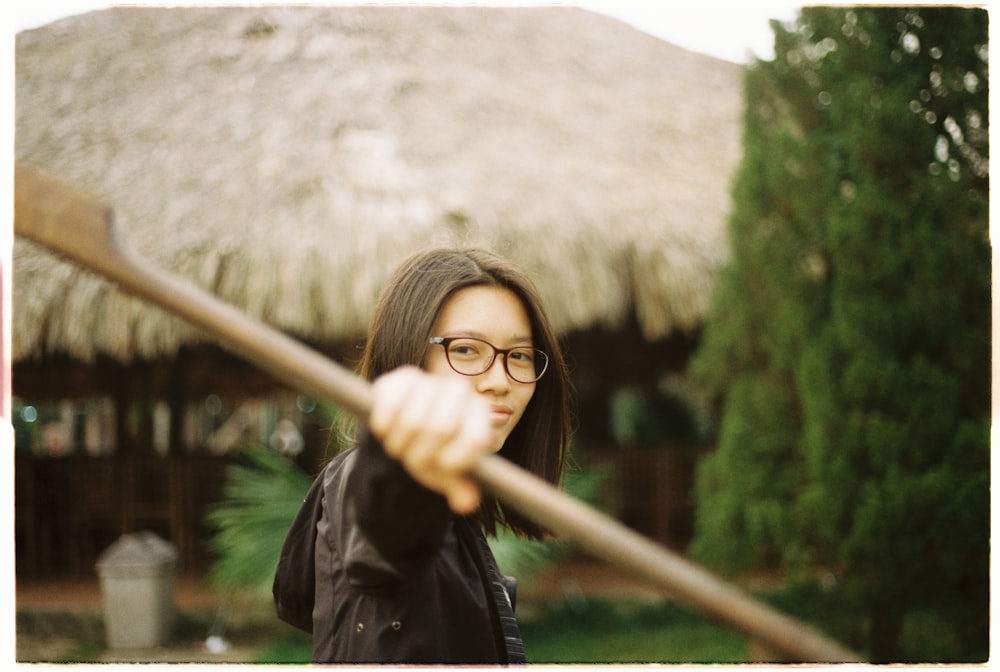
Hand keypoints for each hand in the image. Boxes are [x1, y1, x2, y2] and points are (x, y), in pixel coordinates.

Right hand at [368, 366, 493, 514]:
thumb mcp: (449, 471)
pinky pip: (390, 405)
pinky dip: (384, 426)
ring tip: (399, 450)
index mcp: (479, 414)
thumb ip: (459, 487)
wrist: (410, 423)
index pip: (474, 438)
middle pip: (439, 429)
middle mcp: (460, 391)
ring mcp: (432, 380)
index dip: (455, 461)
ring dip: (399, 445)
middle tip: (412, 464)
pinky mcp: (403, 377)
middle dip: (420, 456)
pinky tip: (385, 431)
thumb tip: (465, 504)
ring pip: (412, 421)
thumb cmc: (436, 449)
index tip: (442, 470)